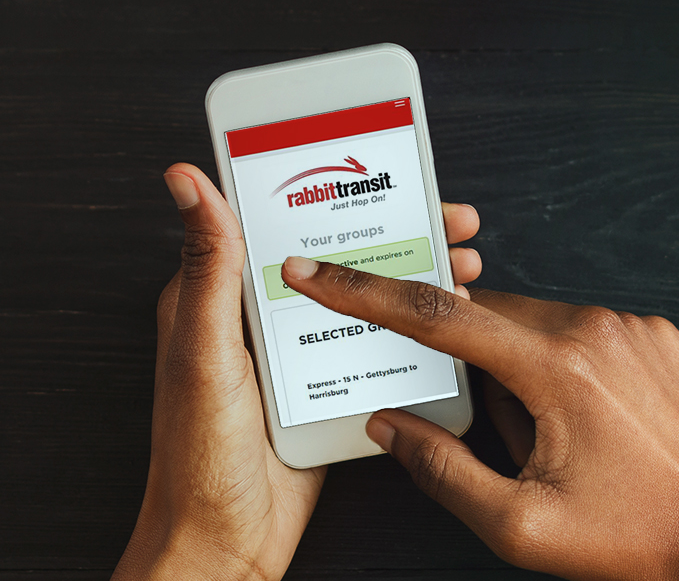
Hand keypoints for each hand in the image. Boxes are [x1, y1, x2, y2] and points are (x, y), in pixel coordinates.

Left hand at [112, 163, 481, 579]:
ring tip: (459, 264)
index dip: (331, 190)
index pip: (280, 221)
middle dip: (395, 231)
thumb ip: (209, 269)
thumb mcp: (205, 353)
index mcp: (223, 296)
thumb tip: (186, 179)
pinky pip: (372, 343)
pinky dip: (410, 326)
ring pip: (362, 296)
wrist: (226, 541)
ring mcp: (299, 353)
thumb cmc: (199, 455)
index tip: (379, 169)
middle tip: (446, 218)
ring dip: (410, 276)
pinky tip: (444, 322)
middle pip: (336, 255)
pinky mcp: (326, 386)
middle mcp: (264, 317)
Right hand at [281, 263, 678, 580]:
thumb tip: (389, 425)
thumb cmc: (634, 540)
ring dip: (518, 372)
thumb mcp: (519, 525)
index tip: (319, 275)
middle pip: (486, 322)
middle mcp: (595, 328)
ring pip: (531, 326)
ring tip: (559, 440)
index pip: (436, 318)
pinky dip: (556, 364)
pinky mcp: (651, 333)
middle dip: (474, 373)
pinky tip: (585, 421)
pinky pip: (575, 330)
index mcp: (556, 369)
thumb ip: (441, 468)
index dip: (364, 294)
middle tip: (510, 438)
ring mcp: (630, 325)